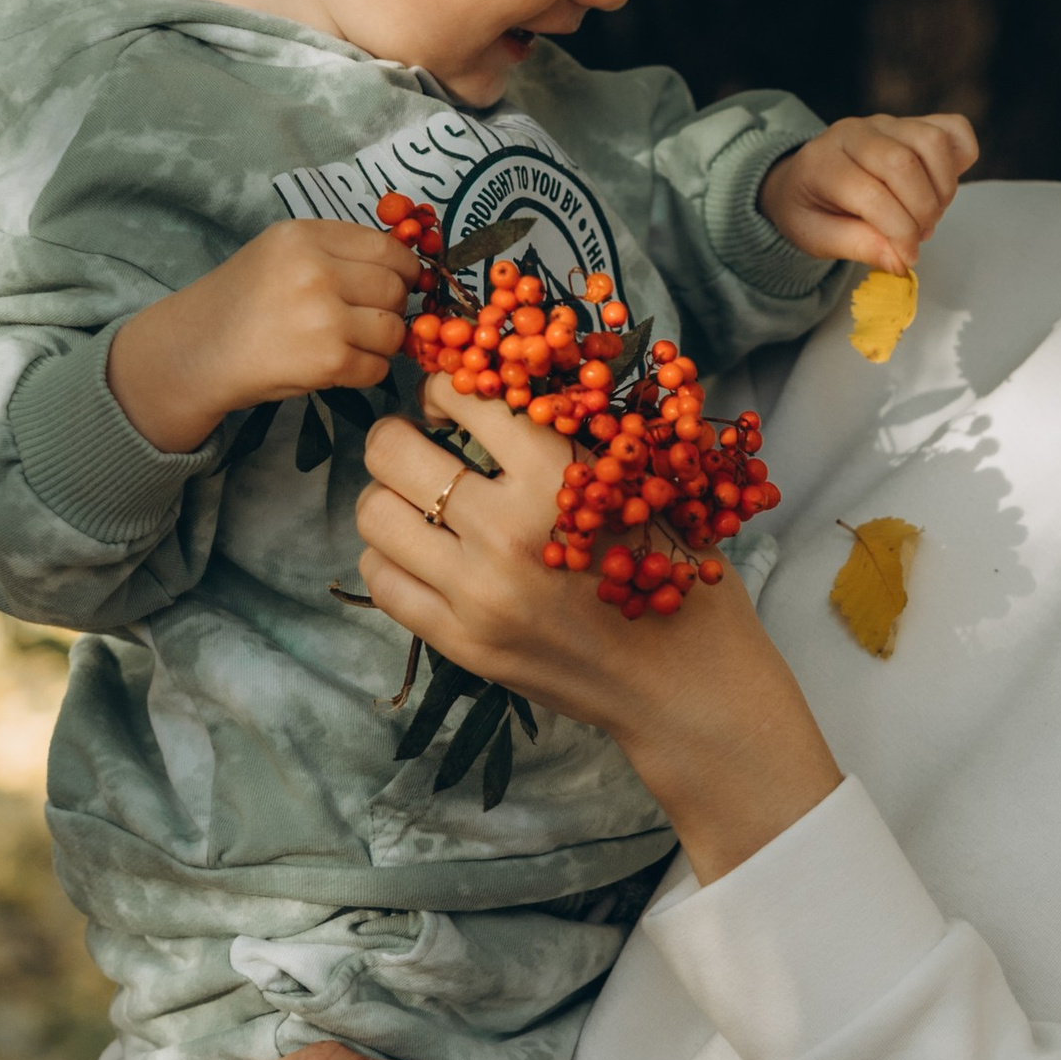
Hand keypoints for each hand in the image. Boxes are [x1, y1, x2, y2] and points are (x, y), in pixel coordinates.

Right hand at [107, 219, 410, 457]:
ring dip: (380, 343)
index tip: (396, 283)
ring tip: (349, 342)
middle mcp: (316, 271)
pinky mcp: (328, 360)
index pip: (387, 248)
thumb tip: (404, 265)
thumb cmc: (244, 302)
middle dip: (390, 307)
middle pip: (394, 288)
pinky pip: (378, 367)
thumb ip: (336, 251)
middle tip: (366, 318)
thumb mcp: (281, 253)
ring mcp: (324, 317)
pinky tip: (337, 365)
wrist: (197, 351)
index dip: (402, 270)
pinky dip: (365, 371)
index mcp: (304, 237)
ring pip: (393, 330)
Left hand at [357, 390, 842, 884]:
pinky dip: (391, 555)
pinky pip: (380, 578)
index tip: (453, 399)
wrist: (686, 683)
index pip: (461, 394)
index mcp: (559, 473)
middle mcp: (507, 530)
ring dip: (390, 497)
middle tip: (423, 445)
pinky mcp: (461, 643)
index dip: (447, 386)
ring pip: (374, 514)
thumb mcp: (645, 482)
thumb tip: (510, 376)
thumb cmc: (678, 573)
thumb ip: (578, 431)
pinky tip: (425, 553)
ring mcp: (476, 593)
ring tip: (421, 502)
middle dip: (401, 435)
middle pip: (392, 450)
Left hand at [757, 113, 976, 279]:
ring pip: (932, 142)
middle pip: (904, 164)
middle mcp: (856, 133)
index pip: (872, 194)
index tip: (907, 258)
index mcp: (824, 162)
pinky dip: (959, 158)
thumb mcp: (817, 237)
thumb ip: (858, 246)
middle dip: (922, 211)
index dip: (899, 232)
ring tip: (928, 214)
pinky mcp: (912, 123)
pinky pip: (952, 129)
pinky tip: (941, 187)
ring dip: (943, 188)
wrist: (802, 178)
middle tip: (917, 236)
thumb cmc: (810, 209)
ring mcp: (887, 123)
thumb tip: (900, 261)